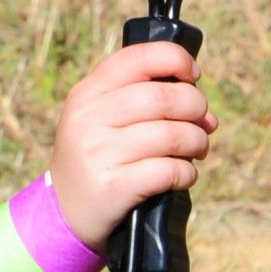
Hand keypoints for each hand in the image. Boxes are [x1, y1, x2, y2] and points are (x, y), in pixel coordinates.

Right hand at [48, 38, 215, 249]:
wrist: (63, 214)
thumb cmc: (97, 159)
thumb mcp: (101, 120)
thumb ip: (145, 102)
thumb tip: (207, 113)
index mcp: (88, 92)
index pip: (138, 57)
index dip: (176, 59)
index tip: (192, 76)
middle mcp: (89, 118)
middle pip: (164, 96)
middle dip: (196, 107)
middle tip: (201, 122)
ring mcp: (100, 152)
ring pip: (173, 134)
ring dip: (198, 142)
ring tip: (196, 150)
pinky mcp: (114, 186)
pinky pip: (171, 171)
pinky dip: (188, 173)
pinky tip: (182, 176)